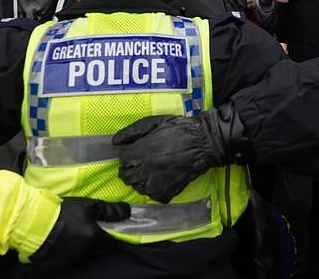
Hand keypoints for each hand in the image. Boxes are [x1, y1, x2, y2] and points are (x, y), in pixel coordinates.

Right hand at [29, 198, 130, 271]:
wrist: (36, 225)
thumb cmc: (64, 214)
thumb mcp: (88, 206)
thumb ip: (109, 211)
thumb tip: (128, 211)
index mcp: (96, 239)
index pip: (109, 240)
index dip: (106, 233)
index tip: (101, 228)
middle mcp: (87, 253)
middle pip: (97, 249)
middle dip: (95, 241)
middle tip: (86, 230)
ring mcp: (74, 260)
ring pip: (84, 255)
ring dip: (82, 247)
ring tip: (73, 236)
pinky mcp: (60, 265)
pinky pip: (70, 260)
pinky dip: (70, 253)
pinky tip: (63, 244)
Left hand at [114, 108, 240, 202]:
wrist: (204, 142)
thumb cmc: (180, 128)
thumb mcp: (154, 122)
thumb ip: (132, 131)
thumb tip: (115, 141)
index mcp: (142, 151)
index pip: (123, 159)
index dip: (126, 156)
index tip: (131, 155)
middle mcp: (146, 169)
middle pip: (127, 176)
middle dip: (128, 170)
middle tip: (135, 166)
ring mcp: (157, 182)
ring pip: (138, 187)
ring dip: (139, 181)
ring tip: (146, 173)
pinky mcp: (169, 191)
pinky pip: (153, 196)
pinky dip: (152, 190)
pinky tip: (156, 181)